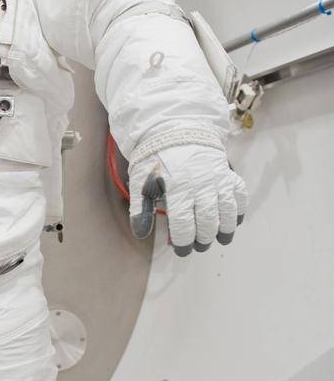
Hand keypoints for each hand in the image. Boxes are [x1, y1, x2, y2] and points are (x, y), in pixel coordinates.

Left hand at [128, 144, 245, 255]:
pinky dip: (239, 210)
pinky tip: (233, 220)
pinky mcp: (228, 173)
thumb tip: (141, 233)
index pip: (184, 225)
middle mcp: (201, 185)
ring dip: (225, 229)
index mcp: (177, 189)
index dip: (184, 243)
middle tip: (199, 245)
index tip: (182, 250)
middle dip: (204, 239)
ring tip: (220, 239)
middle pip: (208, 222)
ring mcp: (218, 179)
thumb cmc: (156, 159)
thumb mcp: (141, 182)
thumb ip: (141, 209)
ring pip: (227, 211)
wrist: (175, 130)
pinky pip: (240, 194)